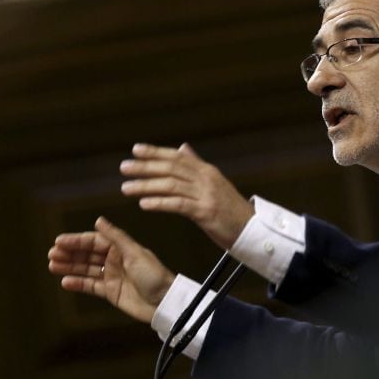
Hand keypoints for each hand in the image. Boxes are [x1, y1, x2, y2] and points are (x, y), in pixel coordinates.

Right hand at [47, 216, 175, 322]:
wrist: (165, 302)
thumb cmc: (154, 275)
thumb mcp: (134, 253)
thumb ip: (115, 237)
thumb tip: (98, 219)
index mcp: (121, 248)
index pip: (94, 241)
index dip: (76, 241)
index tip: (59, 241)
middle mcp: (114, 260)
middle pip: (87, 255)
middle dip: (69, 254)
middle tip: (51, 254)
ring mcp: (112, 276)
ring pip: (86, 269)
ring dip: (70, 267)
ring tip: (52, 266)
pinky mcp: (111, 292)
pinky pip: (90, 286)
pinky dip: (78, 283)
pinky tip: (65, 282)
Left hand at [120, 143, 254, 249]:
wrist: (254, 230)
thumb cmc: (232, 210)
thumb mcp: (216, 183)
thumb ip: (198, 165)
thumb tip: (184, 148)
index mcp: (207, 171)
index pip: (177, 157)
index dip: (155, 152)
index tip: (136, 150)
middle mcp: (206, 179)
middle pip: (171, 168)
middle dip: (145, 167)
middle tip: (124, 168)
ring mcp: (207, 195)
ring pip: (171, 185)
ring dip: (146, 186)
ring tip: (126, 188)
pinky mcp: (206, 212)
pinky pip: (178, 204)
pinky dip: (159, 202)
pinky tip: (144, 204)